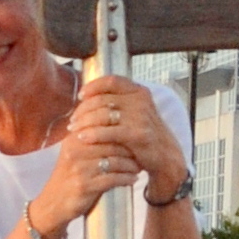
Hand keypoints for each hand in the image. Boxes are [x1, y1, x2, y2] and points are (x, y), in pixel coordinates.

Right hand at [27, 121, 139, 238]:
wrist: (52, 204)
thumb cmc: (69, 176)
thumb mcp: (74, 151)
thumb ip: (91, 136)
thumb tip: (118, 119)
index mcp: (73, 138)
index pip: (102, 124)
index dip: (122, 128)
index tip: (136, 135)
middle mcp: (75, 150)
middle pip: (112, 142)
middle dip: (130, 148)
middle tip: (143, 153)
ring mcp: (79, 168)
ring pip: (115, 160)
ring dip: (131, 164)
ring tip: (139, 167)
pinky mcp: (84, 186)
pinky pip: (113, 178)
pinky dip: (126, 179)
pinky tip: (133, 180)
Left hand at [68, 75, 187, 200]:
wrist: (165, 157)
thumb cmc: (143, 135)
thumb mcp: (134, 113)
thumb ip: (117, 103)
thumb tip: (86, 97)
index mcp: (139, 91)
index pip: (111, 81)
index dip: (93, 86)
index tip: (80, 96)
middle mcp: (141, 100)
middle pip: (102, 99)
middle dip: (83, 110)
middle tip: (72, 120)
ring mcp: (141, 117)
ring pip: (102, 115)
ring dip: (84, 122)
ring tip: (74, 130)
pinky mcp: (137, 134)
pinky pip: (108, 132)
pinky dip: (92, 134)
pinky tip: (82, 138)